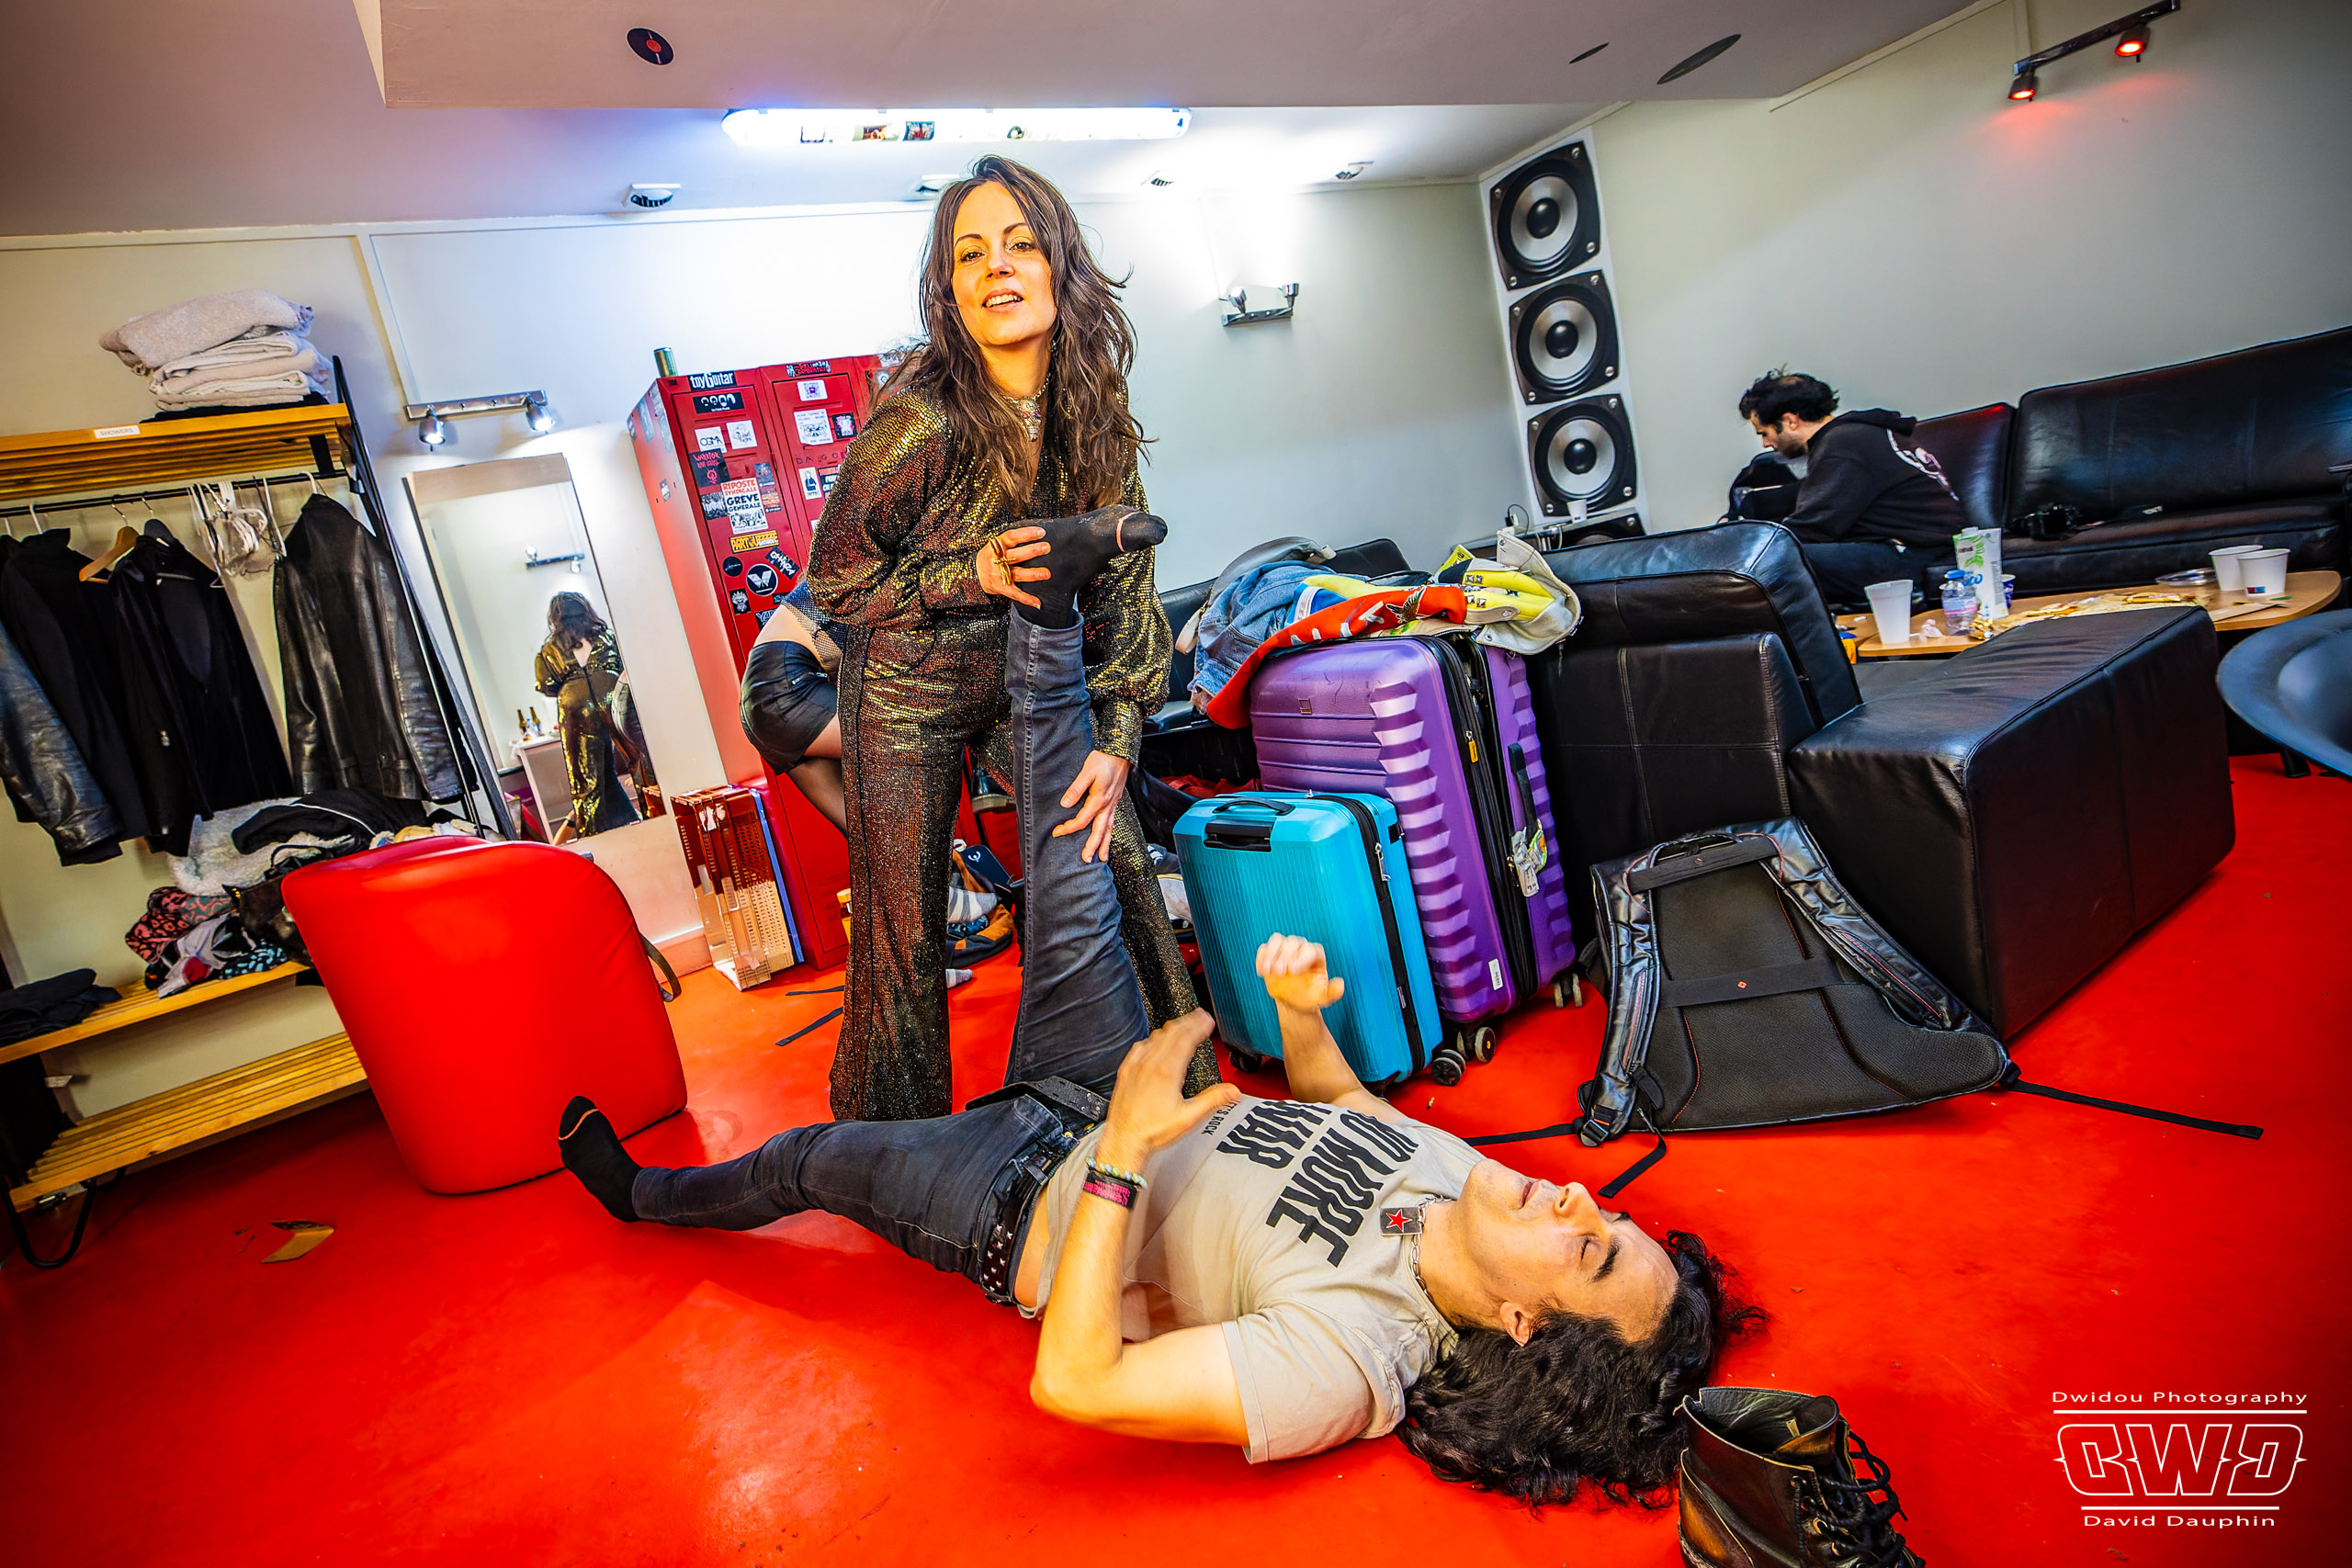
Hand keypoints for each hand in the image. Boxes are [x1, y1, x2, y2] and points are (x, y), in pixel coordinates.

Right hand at [978, 525, 1051, 607]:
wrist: (971, 574)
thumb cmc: (989, 557)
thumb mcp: (994, 545)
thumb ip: (1011, 541)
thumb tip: (1035, 533)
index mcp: (996, 546)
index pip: (1011, 537)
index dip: (1026, 534)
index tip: (1041, 532)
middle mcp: (997, 560)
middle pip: (1016, 555)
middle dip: (1032, 551)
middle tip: (1046, 547)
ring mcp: (998, 575)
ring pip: (1018, 574)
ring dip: (1033, 574)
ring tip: (1047, 573)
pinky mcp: (1001, 588)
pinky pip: (1015, 594)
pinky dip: (1026, 599)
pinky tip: (1037, 602)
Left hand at [1053, 750, 1129, 862]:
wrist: (1120, 753)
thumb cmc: (1104, 760)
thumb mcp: (1087, 772)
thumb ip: (1076, 789)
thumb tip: (1065, 804)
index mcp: (1099, 800)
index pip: (1082, 820)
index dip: (1069, 828)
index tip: (1057, 832)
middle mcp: (1108, 805)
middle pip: (1099, 831)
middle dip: (1092, 847)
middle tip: (1086, 859)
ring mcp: (1113, 804)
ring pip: (1109, 829)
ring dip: (1105, 844)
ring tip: (1102, 857)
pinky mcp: (1115, 801)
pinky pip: (1113, 822)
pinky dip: (1110, 833)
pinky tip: (1107, 837)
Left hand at [1097, 1011, 1237, 1168]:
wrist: (1124, 1141)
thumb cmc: (1152, 1132)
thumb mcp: (1188, 1118)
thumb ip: (1212, 1100)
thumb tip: (1233, 1091)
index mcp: (1166, 1072)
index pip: (1186, 1039)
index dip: (1199, 1026)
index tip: (1208, 1019)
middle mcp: (1150, 1064)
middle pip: (1172, 1033)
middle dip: (1189, 1021)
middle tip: (1200, 1016)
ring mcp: (1136, 1066)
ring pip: (1156, 1037)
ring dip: (1172, 1028)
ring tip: (1183, 1025)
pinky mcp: (1126, 1071)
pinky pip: (1140, 1046)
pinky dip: (1152, 1039)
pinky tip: (1155, 1041)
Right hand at [1256, 934, 1345, 1014]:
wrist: (1293, 1001)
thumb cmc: (1310, 997)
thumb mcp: (1323, 998)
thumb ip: (1333, 992)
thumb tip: (1340, 985)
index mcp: (1316, 955)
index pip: (1310, 950)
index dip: (1301, 958)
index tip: (1292, 971)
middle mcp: (1301, 947)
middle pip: (1292, 942)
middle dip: (1285, 956)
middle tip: (1279, 972)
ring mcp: (1284, 949)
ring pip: (1277, 940)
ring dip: (1271, 953)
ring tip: (1268, 970)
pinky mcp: (1271, 953)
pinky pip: (1264, 948)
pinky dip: (1261, 957)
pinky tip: (1261, 972)